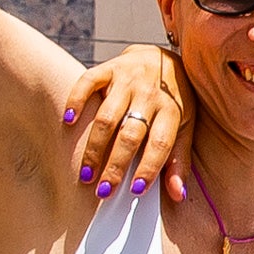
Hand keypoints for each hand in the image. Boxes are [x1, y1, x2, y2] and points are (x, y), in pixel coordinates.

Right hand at [63, 48, 191, 200]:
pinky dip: (76, 101)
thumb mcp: (185, 127)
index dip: (149, 167)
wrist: (163, 57)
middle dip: (116, 165)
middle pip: (130, 134)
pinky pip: (88, 82)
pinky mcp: (108, 69)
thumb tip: (177, 196)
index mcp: (172, 110)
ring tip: (86, 174)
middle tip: (104, 191)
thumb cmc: (174, 100)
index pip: (160, 143)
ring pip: (107, 117)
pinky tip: (69, 122)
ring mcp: (127, 80)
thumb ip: (179, 161)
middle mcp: (149, 94)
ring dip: (95, 147)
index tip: (136, 191)